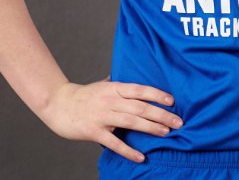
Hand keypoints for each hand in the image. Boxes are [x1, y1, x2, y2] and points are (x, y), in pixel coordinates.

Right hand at [41, 75, 183, 163]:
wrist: (59, 104)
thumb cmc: (84, 95)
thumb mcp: (104, 84)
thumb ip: (119, 84)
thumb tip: (135, 82)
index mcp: (115, 87)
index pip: (140, 89)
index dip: (157, 94)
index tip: (172, 101)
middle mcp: (111, 100)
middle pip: (140, 106)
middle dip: (161, 114)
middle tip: (178, 122)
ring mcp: (103, 116)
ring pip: (131, 121)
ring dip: (151, 128)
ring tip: (166, 133)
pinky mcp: (95, 132)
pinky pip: (115, 142)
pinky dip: (129, 150)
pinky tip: (141, 157)